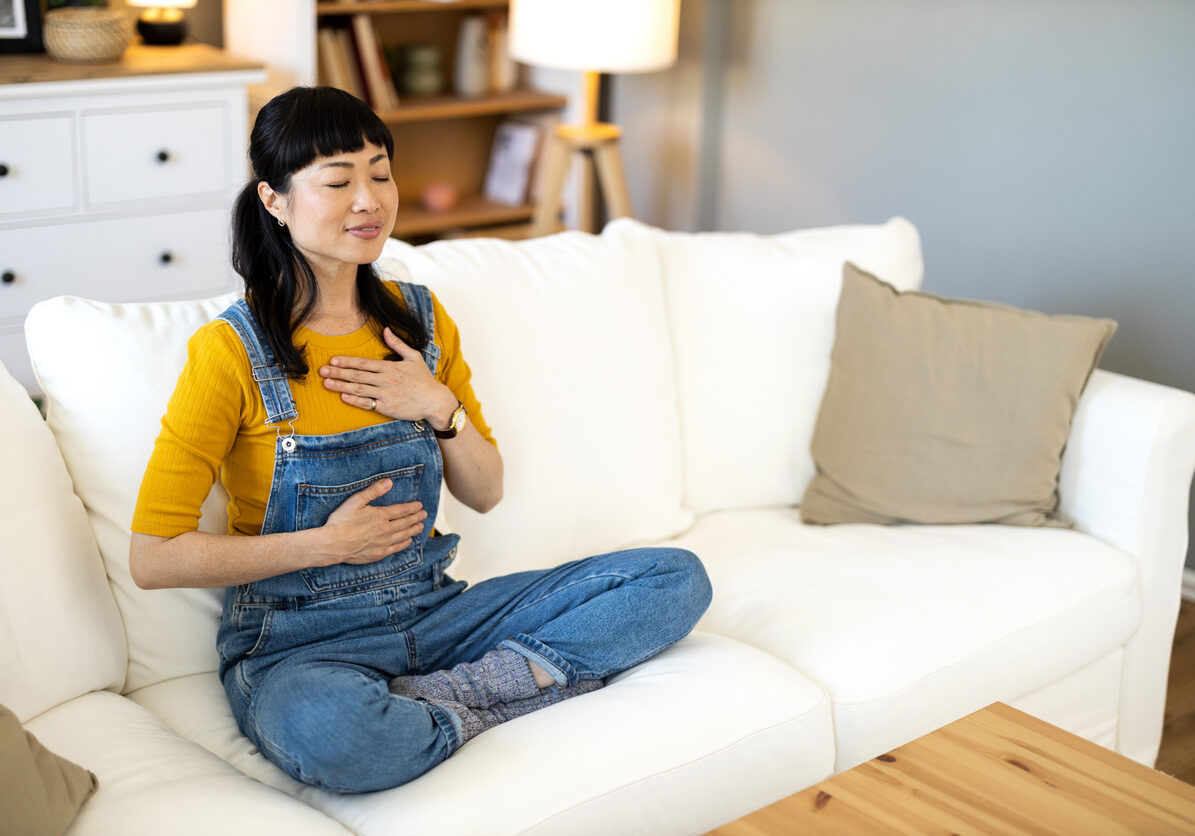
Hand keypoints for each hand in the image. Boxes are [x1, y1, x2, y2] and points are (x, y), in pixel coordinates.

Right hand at [317, 478, 426, 565]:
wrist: (332, 544)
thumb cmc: (341, 521)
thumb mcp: (356, 501)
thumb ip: (374, 491)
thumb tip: (389, 482)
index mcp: (381, 516)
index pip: (402, 510)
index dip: (412, 508)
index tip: (420, 506)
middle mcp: (385, 530)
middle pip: (406, 523)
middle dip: (416, 518)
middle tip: (424, 515)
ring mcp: (383, 543)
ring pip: (403, 536)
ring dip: (413, 530)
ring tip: (421, 527)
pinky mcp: (378, 554)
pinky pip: (396, 548)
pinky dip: (404, 544)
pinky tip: (408, 541)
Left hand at [319, 327, 455, 424]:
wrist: (435, 401)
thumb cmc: (424, 379)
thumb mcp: (413, 357)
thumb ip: (398, 344)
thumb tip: (386, 329)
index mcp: (390, 367)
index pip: (364, 363)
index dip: (347, 362)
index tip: (333, 360)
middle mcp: (386, 380)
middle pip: (357, 375)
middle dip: (338, 372)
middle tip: (322, 371)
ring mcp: (386, 394)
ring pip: (359, 388)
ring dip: (341, 386)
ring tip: (327, 383)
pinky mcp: (388, 407)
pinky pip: (368, 403)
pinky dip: (355, 400)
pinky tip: (343, 397)